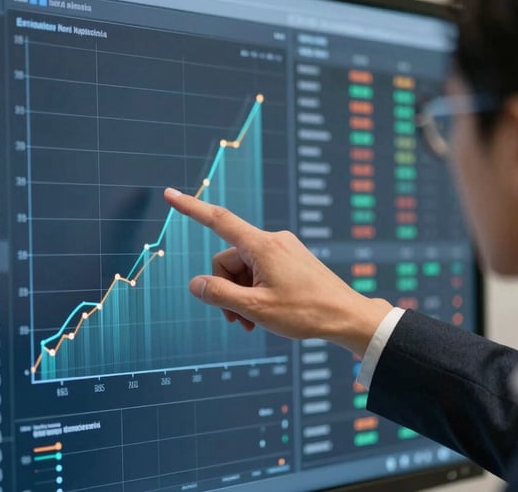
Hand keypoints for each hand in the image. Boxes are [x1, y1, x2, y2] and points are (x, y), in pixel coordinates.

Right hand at [164, 188, 392, 356]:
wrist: (347, 317)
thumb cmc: (306, 312)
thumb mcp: (256, 308)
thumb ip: (220, 295)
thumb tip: (195, 284)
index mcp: (262, 246)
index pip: (218, 220)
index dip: (190, 208)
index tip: (169, 194)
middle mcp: (272, 241)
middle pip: (228, 260)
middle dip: (225, 290)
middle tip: (236, 320)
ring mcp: (283, 250)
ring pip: (243, 270)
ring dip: (240, 295)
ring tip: (251, 323)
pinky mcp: (290, 260)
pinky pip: (259, 272)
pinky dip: (254, 292)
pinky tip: (263, 314)